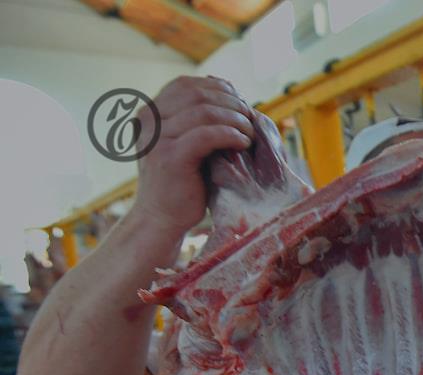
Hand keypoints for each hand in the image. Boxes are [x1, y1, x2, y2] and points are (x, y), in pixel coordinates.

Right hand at [129, 76, 254, 239]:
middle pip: (197, 93)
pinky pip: (207, 134)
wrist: (161, 218)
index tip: (241, 104)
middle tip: (250, 119)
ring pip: (205, 111)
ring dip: (235, 119)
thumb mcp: (187, 143)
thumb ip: (198, 120)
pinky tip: (243, 143)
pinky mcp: (170, 156)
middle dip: (231, 103)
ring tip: (250, 133)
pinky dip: (231, 135)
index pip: (186, 84)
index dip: (219, 88)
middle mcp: (148, 120)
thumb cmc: (183, 183)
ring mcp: (156, 138)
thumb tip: (233, 95)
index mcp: (149, 113)